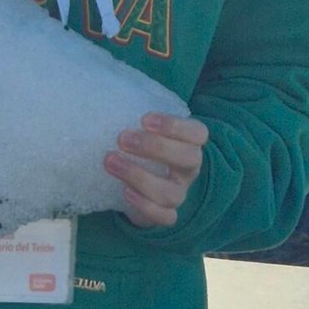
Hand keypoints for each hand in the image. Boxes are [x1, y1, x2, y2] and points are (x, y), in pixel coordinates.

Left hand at [105, 111, 208, 229]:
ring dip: (138, 176)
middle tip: (122, 138)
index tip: (144, 119)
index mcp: (189, 144)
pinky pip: (165, 217)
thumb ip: (137, 116)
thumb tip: (110, 90)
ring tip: (111, 161)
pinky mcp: (166, 214)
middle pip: (189, 158)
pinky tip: (125, 192)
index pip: (198, 133)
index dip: (175, 125)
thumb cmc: (142, 149)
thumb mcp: (145, 130)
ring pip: (171, 192)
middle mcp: (189, 170)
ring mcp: (180, 193)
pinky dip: (145, 206)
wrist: (140, 185)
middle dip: (156, 147)